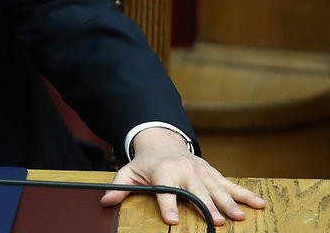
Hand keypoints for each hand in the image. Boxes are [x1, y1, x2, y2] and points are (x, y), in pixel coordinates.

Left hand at [99, 127, 265, 225]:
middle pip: (196, 192)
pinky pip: (231, 185)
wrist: (163, 142)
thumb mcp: (129, 172)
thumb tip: (105, 200)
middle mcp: (184, 172)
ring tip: (239, 217)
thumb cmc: (146, 164)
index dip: (167, 206)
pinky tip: (259, 204)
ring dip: (229, 204)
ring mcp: (201, 173)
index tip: (172, 220)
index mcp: (163, 173)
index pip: (165, 192)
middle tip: (216, 222)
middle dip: (206, 207)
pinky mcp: (213, 173)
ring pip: (217, 190)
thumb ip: (119, 187)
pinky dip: (245, 194)